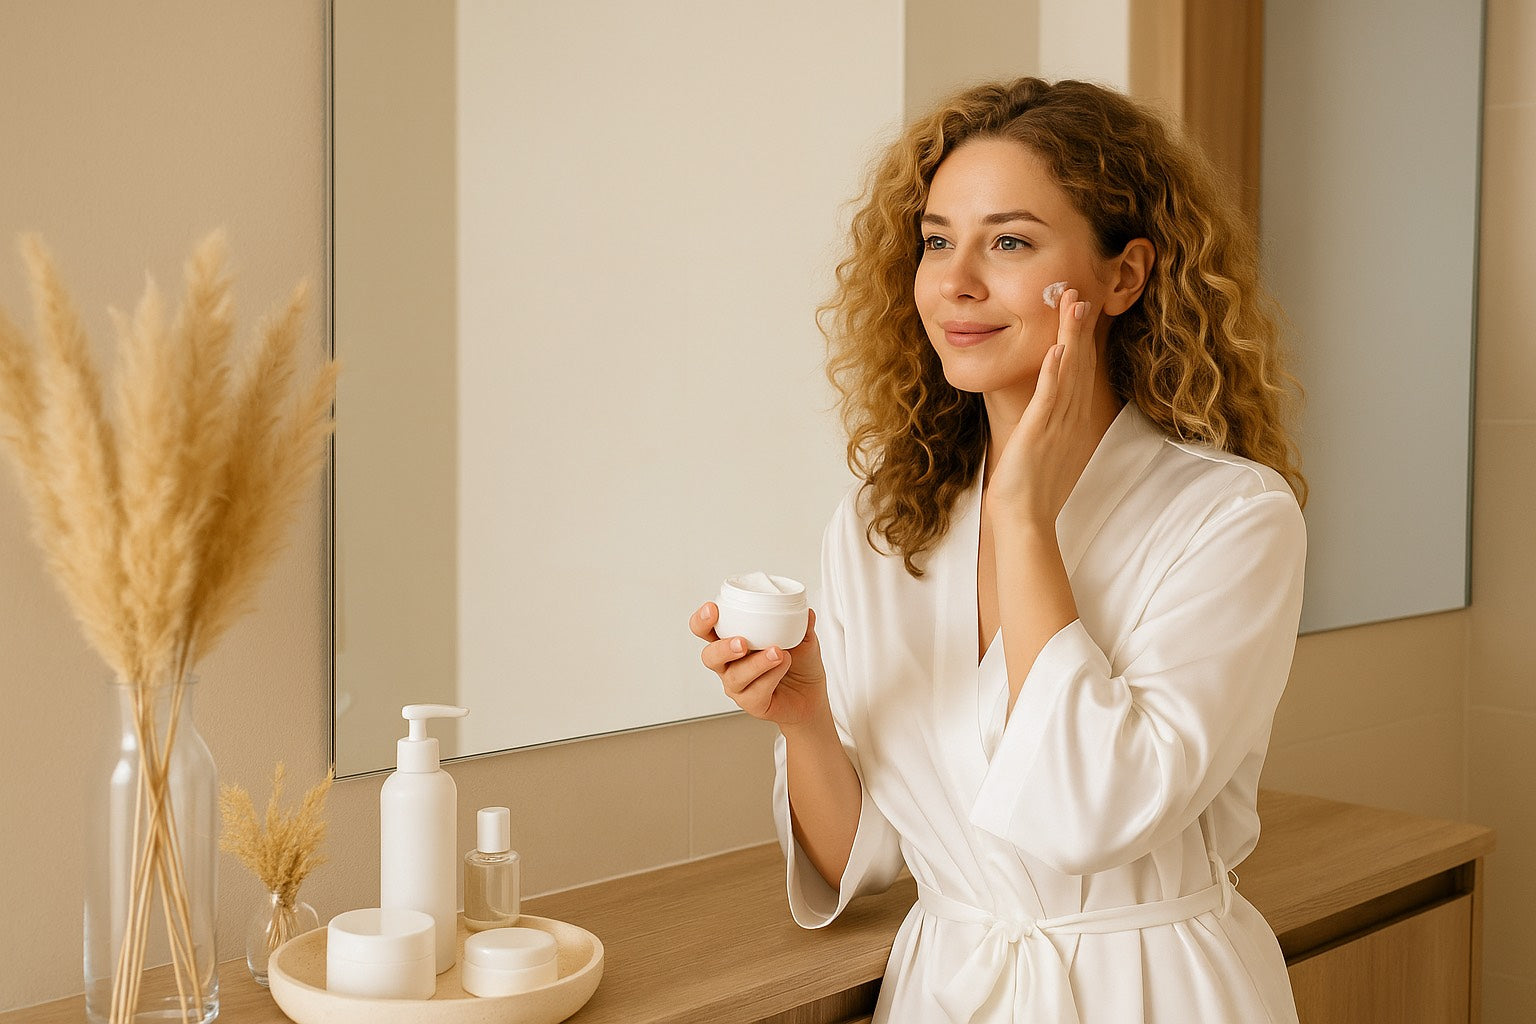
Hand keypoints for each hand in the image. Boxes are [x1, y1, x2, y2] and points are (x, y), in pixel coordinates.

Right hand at [689, 603, 829, 731]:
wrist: (812, 694)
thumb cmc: (799, 664)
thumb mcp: (802, 637)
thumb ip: (801, 624)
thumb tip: (806, 611)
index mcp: (732, 640)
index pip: (706, 630)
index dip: (702, 620)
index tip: (713, 609)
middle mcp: (729, 665)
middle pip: (710, 657)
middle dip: (723, 648)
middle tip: (742, 642)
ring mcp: (738, 686)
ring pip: (735, 676)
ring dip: (756, 663)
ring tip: (777, 652)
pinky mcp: (752, 704)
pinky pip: (755, 692)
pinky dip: (771, 676)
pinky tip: (783, 666)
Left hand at [986, 287, 1103, 527]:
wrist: (1025, 518)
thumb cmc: (1032, 487)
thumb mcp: (1045, 447)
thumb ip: (1050, 424)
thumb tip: (1049, 408)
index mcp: (1072, 419)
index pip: (1081, 370)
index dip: (1082, 338)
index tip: (1081, 309)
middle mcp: (1071, 418)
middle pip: (1080, 363)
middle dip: (1081, 327)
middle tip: (1080, 291)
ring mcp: (1057, 424)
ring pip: (1069, 372)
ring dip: (1072, 337)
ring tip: (1074, 305)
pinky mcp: (1039, 433)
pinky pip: (1048, 398)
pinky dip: (1054, 372)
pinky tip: (1057, 349)